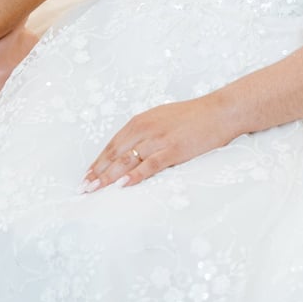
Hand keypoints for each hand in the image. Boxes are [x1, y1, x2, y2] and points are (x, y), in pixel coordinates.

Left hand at [79, 95, 232, 191]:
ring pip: (126, 161)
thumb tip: (131, 150)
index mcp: (139, 122)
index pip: (112, 145)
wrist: (218, 111)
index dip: (98, 162)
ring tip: (95, 190)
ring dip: (108, 177)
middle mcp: (144, 129)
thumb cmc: (191, 116)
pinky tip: (124, 186)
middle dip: (97, 172)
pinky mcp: (172, 150)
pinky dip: (135, 176)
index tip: (87, 175)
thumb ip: (144, 132)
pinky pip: (149, 165)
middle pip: (114, 154)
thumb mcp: (160, 119)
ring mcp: (157, 140)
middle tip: (83, 188)